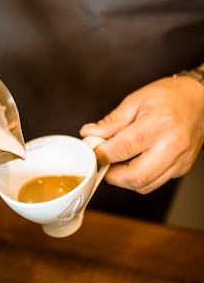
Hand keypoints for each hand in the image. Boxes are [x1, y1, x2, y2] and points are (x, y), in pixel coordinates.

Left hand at [80, 76, 203, 193]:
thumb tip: (90, 134)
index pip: (123, 148)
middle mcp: (173, 145)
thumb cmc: (170, 96)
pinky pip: (155, 182)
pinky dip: (139, 177)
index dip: (102, 153)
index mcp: (159, 123)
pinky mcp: (182, 168)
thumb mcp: (136, 100)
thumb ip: (112, 122)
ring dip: (125, 179)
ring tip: (119, 162)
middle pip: (136, 177)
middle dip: (112, 175)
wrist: (201, 99)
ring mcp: (180, 160)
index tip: (93, 151)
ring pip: (145, 185)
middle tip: (104, 163)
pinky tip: (134, 162)